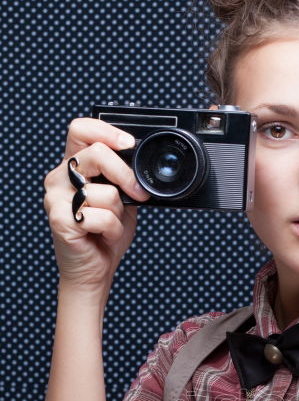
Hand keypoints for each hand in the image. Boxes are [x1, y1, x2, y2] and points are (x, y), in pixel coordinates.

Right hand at [43, 117, 149, 296]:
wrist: (94, 271)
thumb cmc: (105, 236)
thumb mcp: (121, 200)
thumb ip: (124, 179)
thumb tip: (141, 163)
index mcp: (73, 168)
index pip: (81, 129)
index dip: (106, 130)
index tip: (129, 144)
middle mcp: (60, 178)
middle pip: (95, 153)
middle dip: (125, 174)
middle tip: (138, 193)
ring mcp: (56, 197)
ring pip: (105, 191)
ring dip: (119, 213)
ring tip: (110, 225)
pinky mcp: (60, 219)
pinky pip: (101, 216)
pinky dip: (112, 230)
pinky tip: (103, 236)